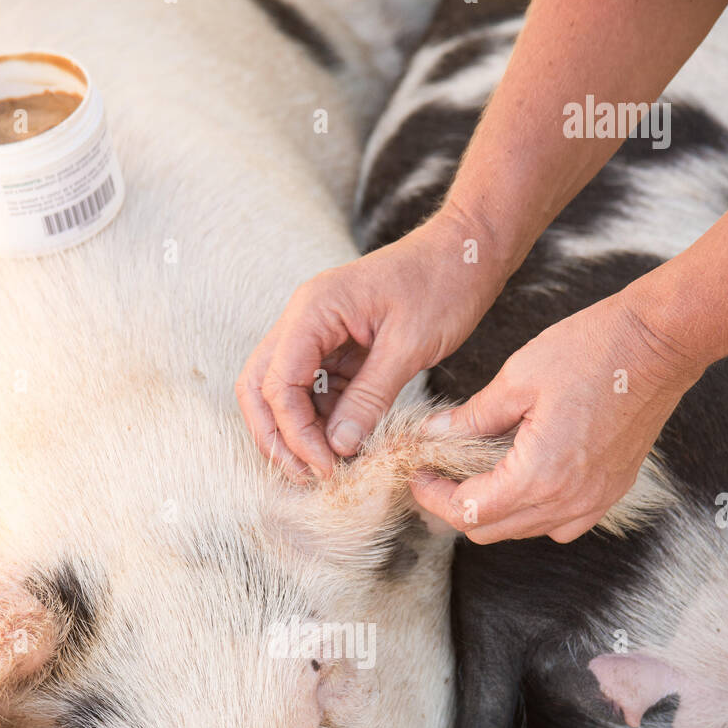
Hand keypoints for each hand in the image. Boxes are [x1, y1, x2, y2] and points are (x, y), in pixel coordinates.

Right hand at [236, 210, 497, 479]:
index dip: (295, 433)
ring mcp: (318, 332)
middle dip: (277, 437)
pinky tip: (344, 445)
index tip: (326, 467)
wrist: (466, 251)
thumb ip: (370, 397)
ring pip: (282, 391)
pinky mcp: (338, 345)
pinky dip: (323, 419)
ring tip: (327, 468)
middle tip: (307, 476)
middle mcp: (304, 319)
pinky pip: (315, 388)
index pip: (277, 383)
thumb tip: (338, 447)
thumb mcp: (409, 346)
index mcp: (314, 310)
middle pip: (261, 387)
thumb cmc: (443, 283)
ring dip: (298, 432)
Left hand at [410, 289, 704, 541]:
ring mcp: (594, 501)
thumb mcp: (516, 379)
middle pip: (491, 531)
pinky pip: (560, 525)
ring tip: (472, 476)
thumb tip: (432, 434)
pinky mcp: (610, 492)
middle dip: (455, 508)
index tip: (418, 475)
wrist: (660, 343)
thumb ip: (471, 417)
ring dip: (492, 512)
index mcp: (538, 476)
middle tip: (437, 476)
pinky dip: (531, 512)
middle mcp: (567, 501)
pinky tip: (520, 481)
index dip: (433, 497)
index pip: (469, 512)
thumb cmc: (592, 350)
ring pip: (524, 531)